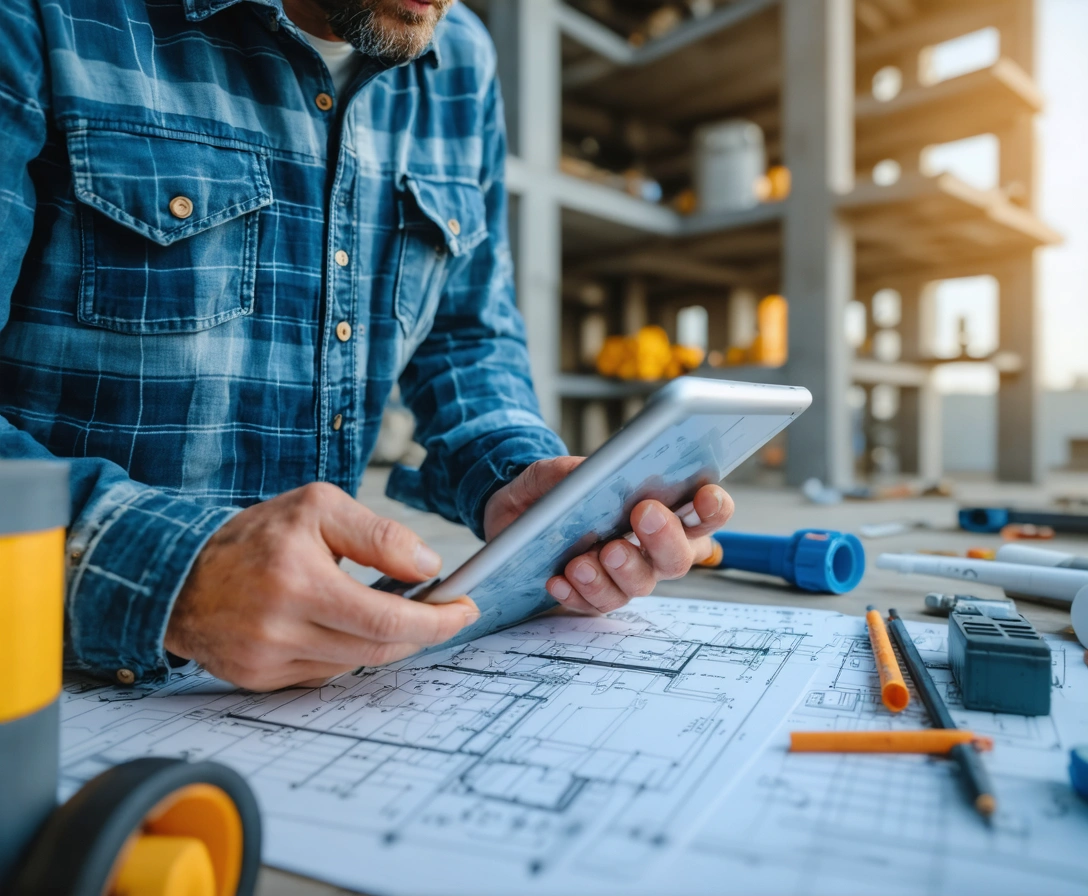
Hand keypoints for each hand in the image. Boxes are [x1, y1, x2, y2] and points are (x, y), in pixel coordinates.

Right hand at [166, 483, 478, 690]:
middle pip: (379, 649)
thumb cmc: (253, 535)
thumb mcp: (317, 508)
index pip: (387, 619)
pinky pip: (325, 674)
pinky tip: (345, 626)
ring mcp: (267, 662)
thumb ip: (378, 534)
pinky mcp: (258, 680)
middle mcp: (280, 630)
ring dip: (385, 641)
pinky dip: (347, 651)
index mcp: (298, 582)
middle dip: (422, 632)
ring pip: (355, 664)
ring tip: (393, 609)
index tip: (464, 609)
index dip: (436, 620)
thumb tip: (428, 566)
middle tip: (445, 612)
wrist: (178, 572)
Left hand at [484, 457, 733, 614]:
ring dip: (616, 572)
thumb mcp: (552, 472)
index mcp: (661, 511)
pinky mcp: (594, 598)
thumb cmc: (548, 493)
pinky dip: (577, 592)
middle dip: (665, 537)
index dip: (714, 508)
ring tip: (586, 558)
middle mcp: (652, 550)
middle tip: (643, 515)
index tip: (704, 496)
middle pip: (679, 557)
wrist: (509, 520)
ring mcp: (626, 577)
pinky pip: (596, 604)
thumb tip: (590, 473)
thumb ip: (572, 470)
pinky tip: (558, 578)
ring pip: (639, 585)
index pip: (705, 514)